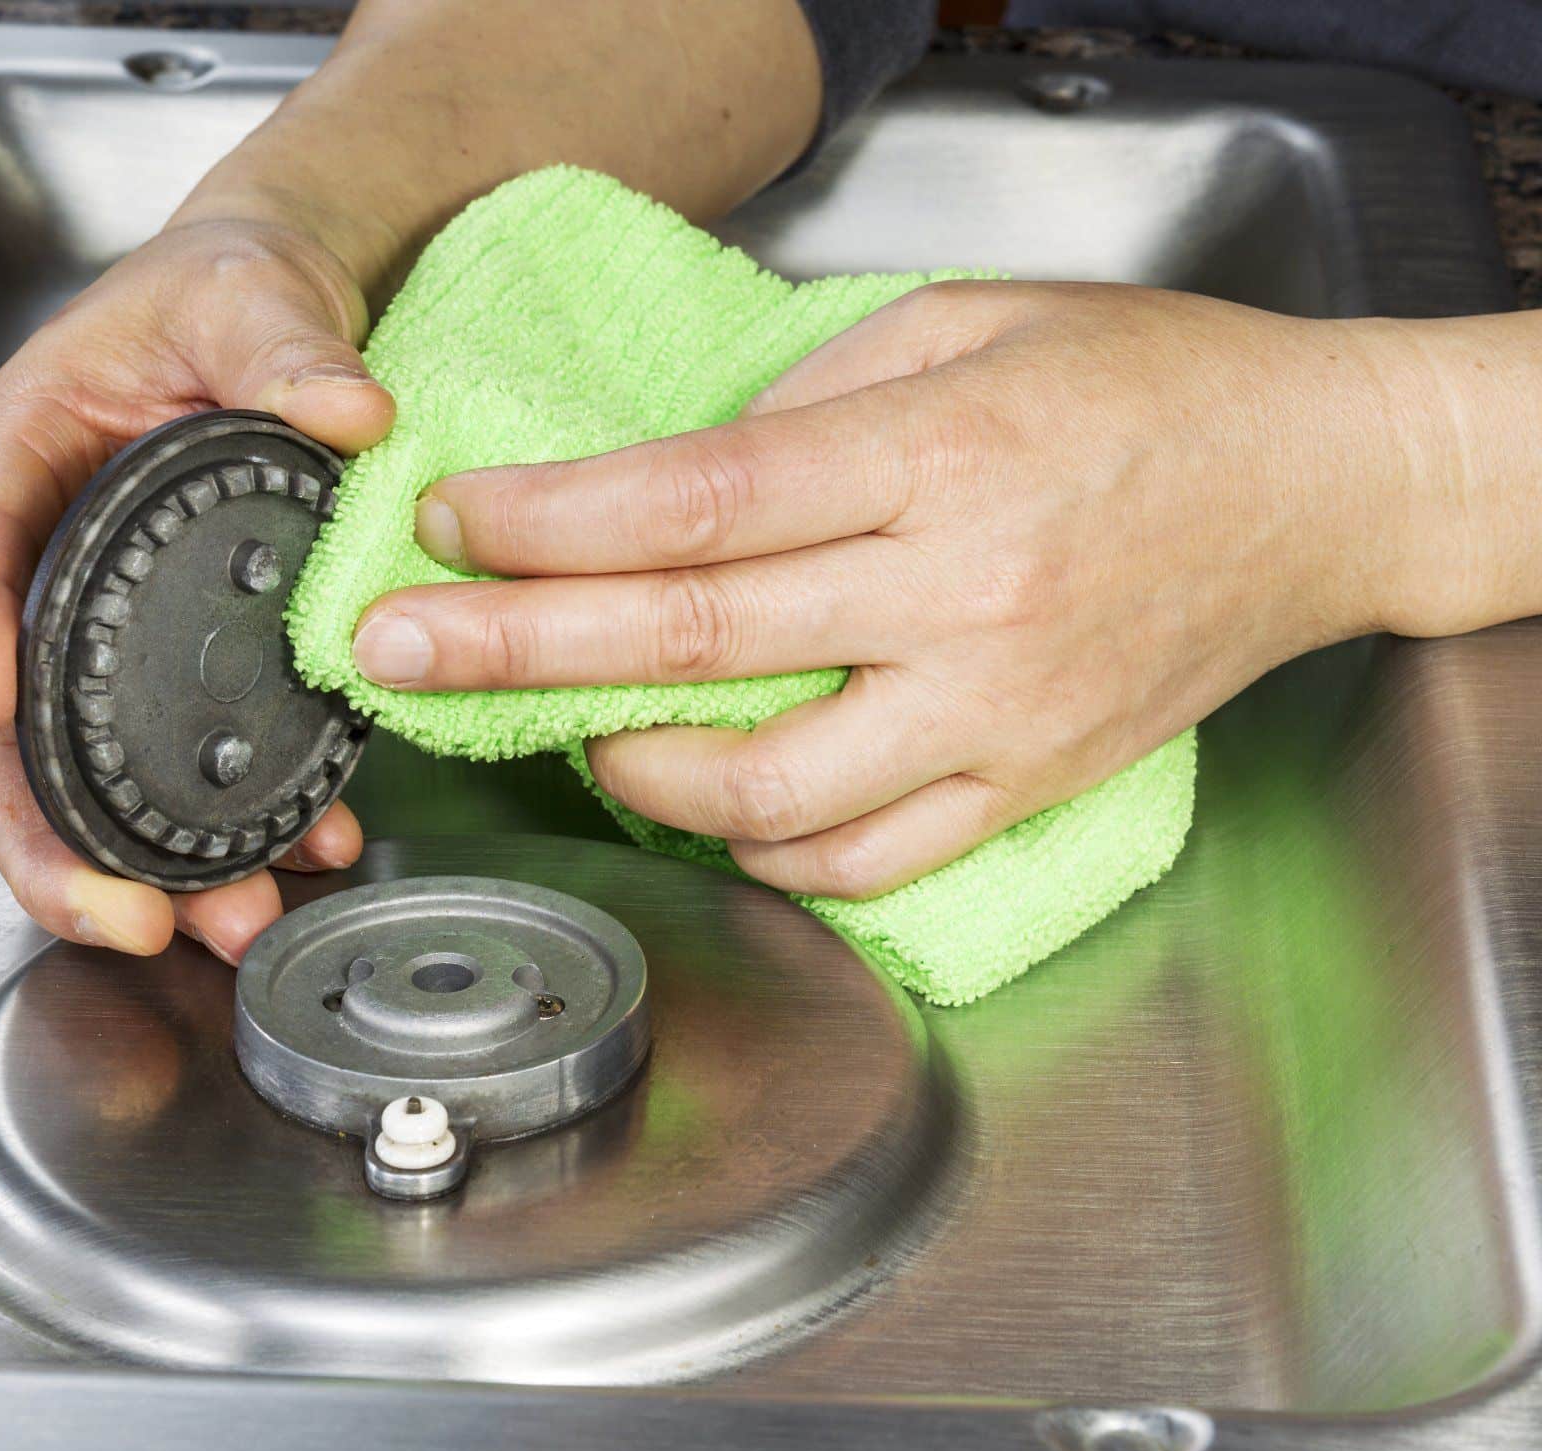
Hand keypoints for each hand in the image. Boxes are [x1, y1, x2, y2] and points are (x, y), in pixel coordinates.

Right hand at [0, 215, 393, 959]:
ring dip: (144, 868)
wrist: (268, 321)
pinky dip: (224, 826)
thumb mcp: (253, 296)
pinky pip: (162, 767)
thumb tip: (354, 412)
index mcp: (18, 458)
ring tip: (231, 923)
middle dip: (55, 835)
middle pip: (4, 723)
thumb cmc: (224, 294)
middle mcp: (34, 563)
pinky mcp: (155, 669)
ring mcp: (88, 631)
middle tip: (129, 917)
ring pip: (77, 777)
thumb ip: (290, 348)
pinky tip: (302, 857)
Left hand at [351, 280, 1445, 898]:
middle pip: (698, 646)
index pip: (700, 503)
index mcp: (940, 456)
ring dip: (635, 772)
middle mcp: (964, 597)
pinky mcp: (1027, 788)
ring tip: (567, 728)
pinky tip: (709, 805)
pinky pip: (866, 860)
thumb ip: (810, 403)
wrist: (1317, 488)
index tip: (452, 528)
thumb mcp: (969, 325)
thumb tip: (665, 485)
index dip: (554, 526)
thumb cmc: (1150, 387)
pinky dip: (761, 850)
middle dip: (520, 653)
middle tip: (399, 653)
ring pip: (772, 796)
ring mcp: (997, 712)